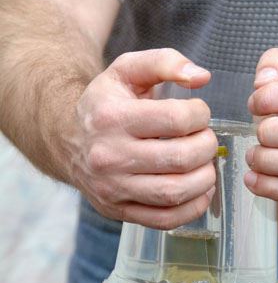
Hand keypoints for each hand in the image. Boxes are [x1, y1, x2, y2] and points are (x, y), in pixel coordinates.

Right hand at [67, 48, 216, 228]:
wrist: (67, 140)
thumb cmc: (106, 104)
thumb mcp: (126, 70)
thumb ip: (164, 62)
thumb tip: (201, 77)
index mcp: (112, 117)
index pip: (175, 120)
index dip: (200, 115)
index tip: (199, 114)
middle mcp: (108, 155)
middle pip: (179, 158)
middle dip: (206, 147)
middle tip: (206, 140)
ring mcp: (112, 188)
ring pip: (174, 192)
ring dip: (204, 179)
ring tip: (205, 165)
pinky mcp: (118, 211)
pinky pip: (164, 219)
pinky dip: (192, 208)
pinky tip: (200, 190)